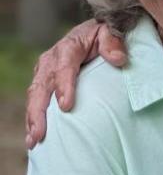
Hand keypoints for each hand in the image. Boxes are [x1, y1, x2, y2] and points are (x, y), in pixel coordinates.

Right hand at [25, 20, 127, 147]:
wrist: (93, 33)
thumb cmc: (104, 36)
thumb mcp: (111, 33)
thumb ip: (113, 42)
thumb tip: (118, 58)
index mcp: (69, 48)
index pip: (64, 67)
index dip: (63, 86)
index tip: (66, 106)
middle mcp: (52, 60)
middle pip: (42, 86)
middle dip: (39, 111)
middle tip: (40, 134)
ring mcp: (45, 72)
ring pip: (35, 96)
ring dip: (33, 119)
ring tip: (34, 141)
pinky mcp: (45, 82)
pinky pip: (36, 102)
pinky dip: (34, 119)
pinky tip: (34, 138)